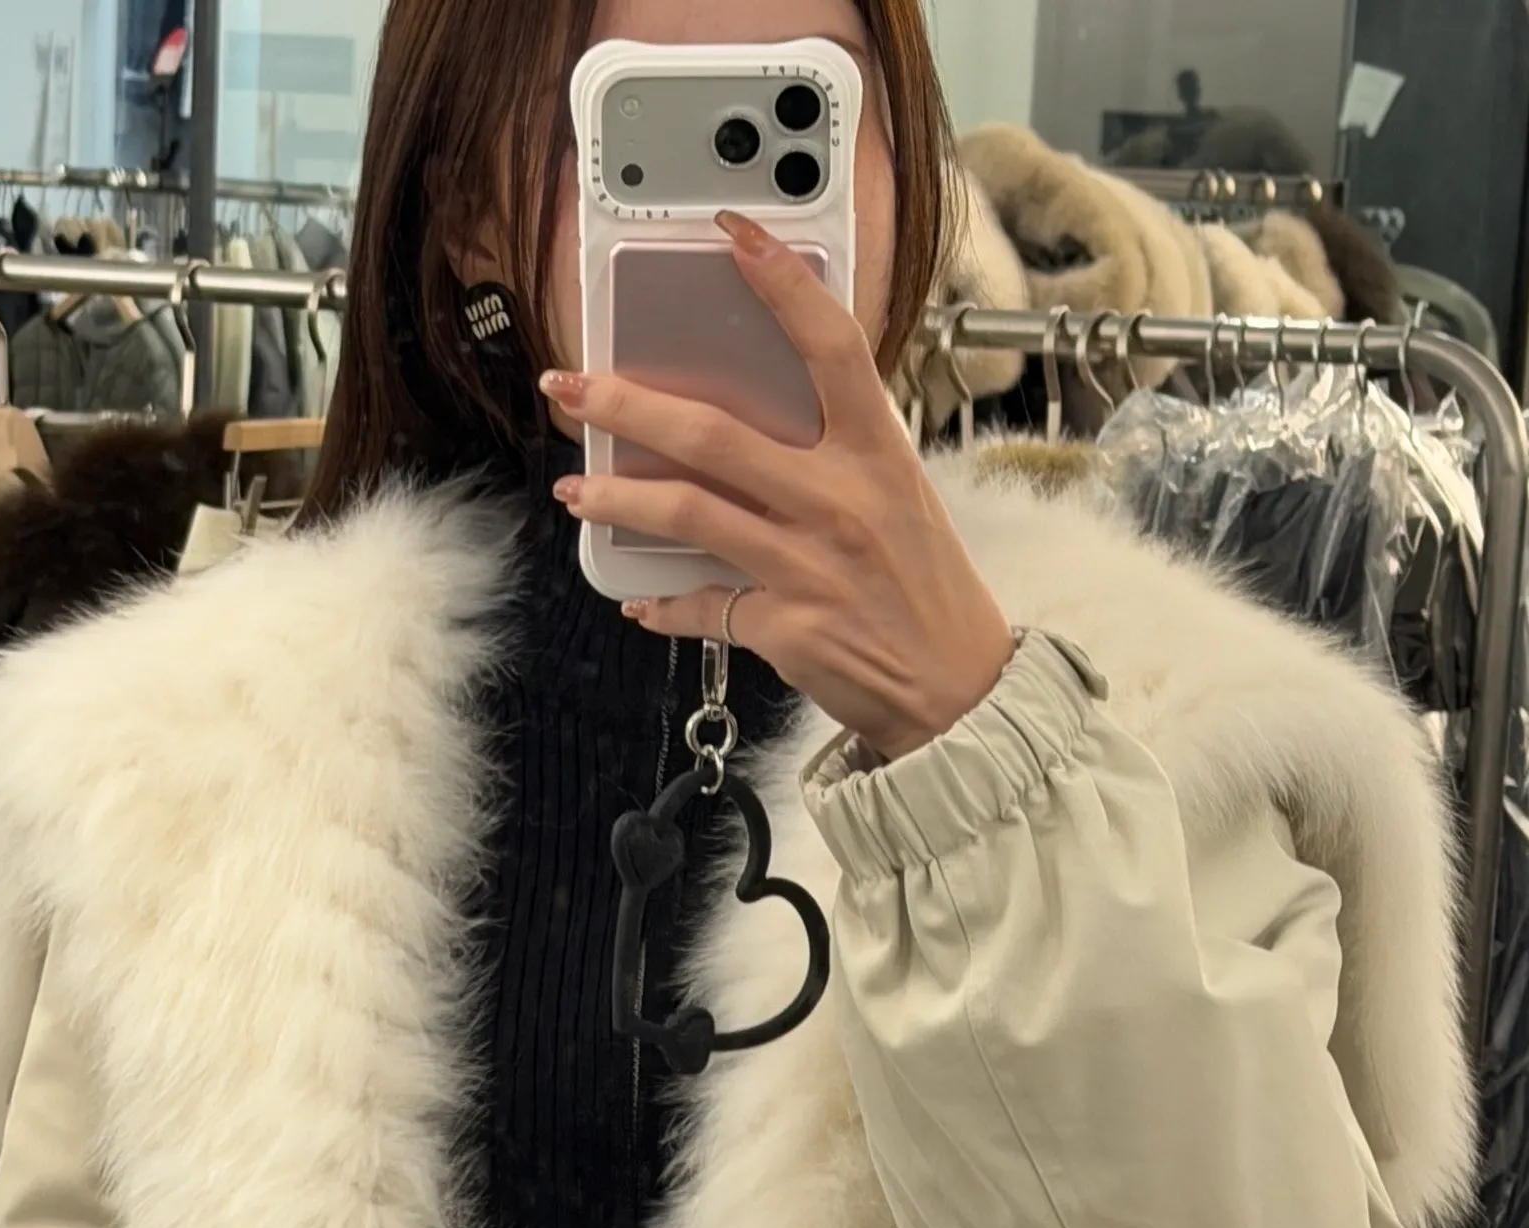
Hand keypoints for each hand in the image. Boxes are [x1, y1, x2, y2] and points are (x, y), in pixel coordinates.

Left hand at [543, 211, 1015, 760]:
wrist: (958, 691)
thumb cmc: (925, 588)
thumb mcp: (901, 496)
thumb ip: (839, 450)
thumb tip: (759, 413)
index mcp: (879, 453)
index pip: (831, 346)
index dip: (782, 285)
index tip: (734, 235)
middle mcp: (841, 501)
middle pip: (715, 435)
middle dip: (628, 403)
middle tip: (571, 385)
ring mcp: (809, 566)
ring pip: (687, 514)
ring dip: (617, 496)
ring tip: (575, 488)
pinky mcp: (786, 628)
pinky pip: (704, 606)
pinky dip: (665, 603)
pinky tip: (639, 598)